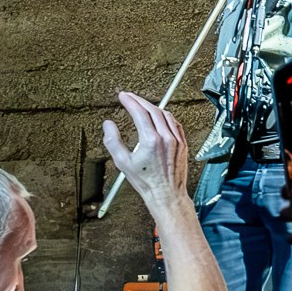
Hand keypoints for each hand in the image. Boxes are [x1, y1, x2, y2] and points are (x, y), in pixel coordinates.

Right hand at [101, 91, 189, 212]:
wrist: (167, 194)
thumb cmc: (146, 182)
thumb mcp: (123, 163)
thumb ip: (113, 141)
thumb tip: (108, 125)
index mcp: (151, 140)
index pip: (139, 112)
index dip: (129, 101)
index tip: (122, 96)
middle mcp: (166, 137)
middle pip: (152, 109)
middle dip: (139, 100)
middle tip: (129, 97)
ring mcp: (177, 140)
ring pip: (165, 114)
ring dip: (152, 107)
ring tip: (142, 105)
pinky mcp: (183, 144)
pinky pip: (175, 123)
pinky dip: (165, 116)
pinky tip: (159, 116)